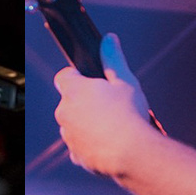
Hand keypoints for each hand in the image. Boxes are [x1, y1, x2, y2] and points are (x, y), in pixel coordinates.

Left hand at [53, 34, 152, 176]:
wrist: (132, 154)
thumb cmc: (129, 115)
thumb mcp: (125, 81)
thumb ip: (113, 59)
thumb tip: (109, 39)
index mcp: (74, 90)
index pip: (64, 76)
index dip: (77, 76)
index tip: (91, 80)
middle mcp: (65, 112)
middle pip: (70, 101)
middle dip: (85, 102)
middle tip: (109, 104)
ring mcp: (68, 135)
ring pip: (74, 124)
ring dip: (87, 123)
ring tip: (112, 126)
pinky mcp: (76, 155)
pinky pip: (80, 145)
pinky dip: (90, 144)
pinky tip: (109, 143)